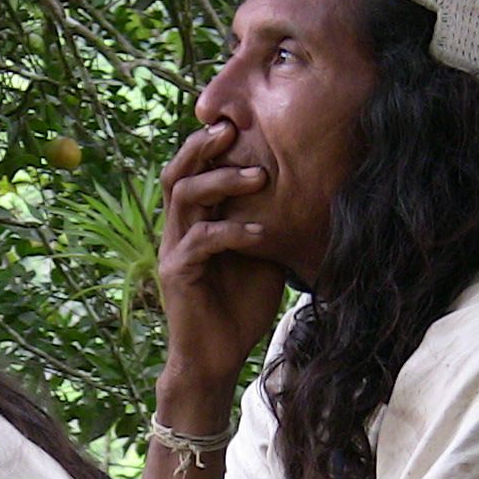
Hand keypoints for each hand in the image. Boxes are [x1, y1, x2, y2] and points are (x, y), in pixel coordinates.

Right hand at [155, 120, 289, 403]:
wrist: (216, 358)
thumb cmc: (239, 307)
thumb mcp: (262, 255)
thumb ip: (266, 222)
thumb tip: (303, 188)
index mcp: (195, 221)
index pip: (193, 169)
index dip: (210, 143)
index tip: (241, 120)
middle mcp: (178, 229)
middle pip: (177, 172)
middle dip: (203, 146)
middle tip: (234, 128)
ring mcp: (174, 250)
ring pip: (185, 196)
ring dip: (222, 180)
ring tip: (259, 176)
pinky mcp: (178, 274)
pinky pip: (201, 240)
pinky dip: (231, 231)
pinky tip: (260, 233)